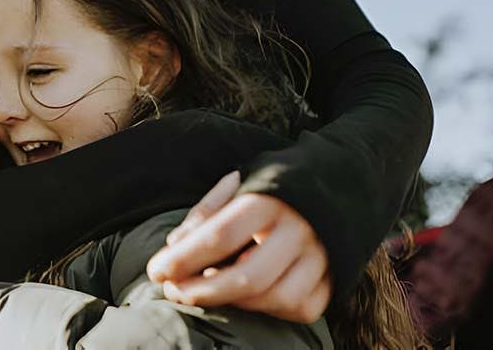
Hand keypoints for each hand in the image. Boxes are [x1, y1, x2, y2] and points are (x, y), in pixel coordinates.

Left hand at [146, 171, 331, 322]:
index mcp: (269, 198)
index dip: (183, 258)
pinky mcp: (336, 277)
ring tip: (208, 291)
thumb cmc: (271, 187)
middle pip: (248, 277)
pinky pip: (301, 308)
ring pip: (277, 299)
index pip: (220, 235)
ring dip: (235, 304)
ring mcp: (322, 256)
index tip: (156, 271)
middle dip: (203, 292)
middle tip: (173, 292)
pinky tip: (249, 297)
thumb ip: (205, 214)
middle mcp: (299, 228)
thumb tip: (173, 249)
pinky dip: (270, 310)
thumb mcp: (237, 185)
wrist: (336, 182)